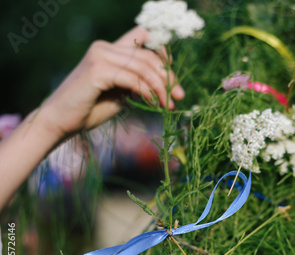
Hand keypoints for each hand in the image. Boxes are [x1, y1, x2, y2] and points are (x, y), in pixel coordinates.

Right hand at [39, 26, 183, 138]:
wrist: (60, 122)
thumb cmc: (89, 109)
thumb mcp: (121, 94)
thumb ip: (138, 84)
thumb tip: (167, 85)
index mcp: (110, 49)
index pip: (145, 37)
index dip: (164, 53)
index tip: (173, 79)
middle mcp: (105, 47)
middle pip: (149, 54)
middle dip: (168, 77)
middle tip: (179, 96)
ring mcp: (100, 56)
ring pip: (144, 66)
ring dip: (161, 87)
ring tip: (169, 104)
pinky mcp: (97, 71)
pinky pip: (132, 78)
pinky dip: (146, 91)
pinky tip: (153, 103)